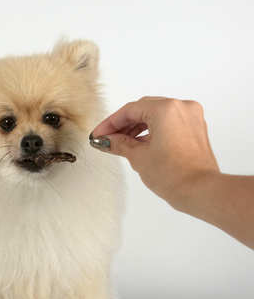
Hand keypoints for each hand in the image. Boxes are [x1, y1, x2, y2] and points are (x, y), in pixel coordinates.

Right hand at [90, 96, 219, 210]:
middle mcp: (181, 107)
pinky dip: (152, 130)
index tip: (98, 134)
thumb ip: (119, 143)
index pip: (130, 110)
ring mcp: (191, 117)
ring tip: (120, 143)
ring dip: (137, 127)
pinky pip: (168, 122)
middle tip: (106, 138)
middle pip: (143, 109)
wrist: (201, 191)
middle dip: (123, 124)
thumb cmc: (172, 174)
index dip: (110, 123)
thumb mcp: (138, 157)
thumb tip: (105, 140)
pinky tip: (139, 143)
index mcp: (166, 109)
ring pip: (156, 115)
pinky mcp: (195, 128)